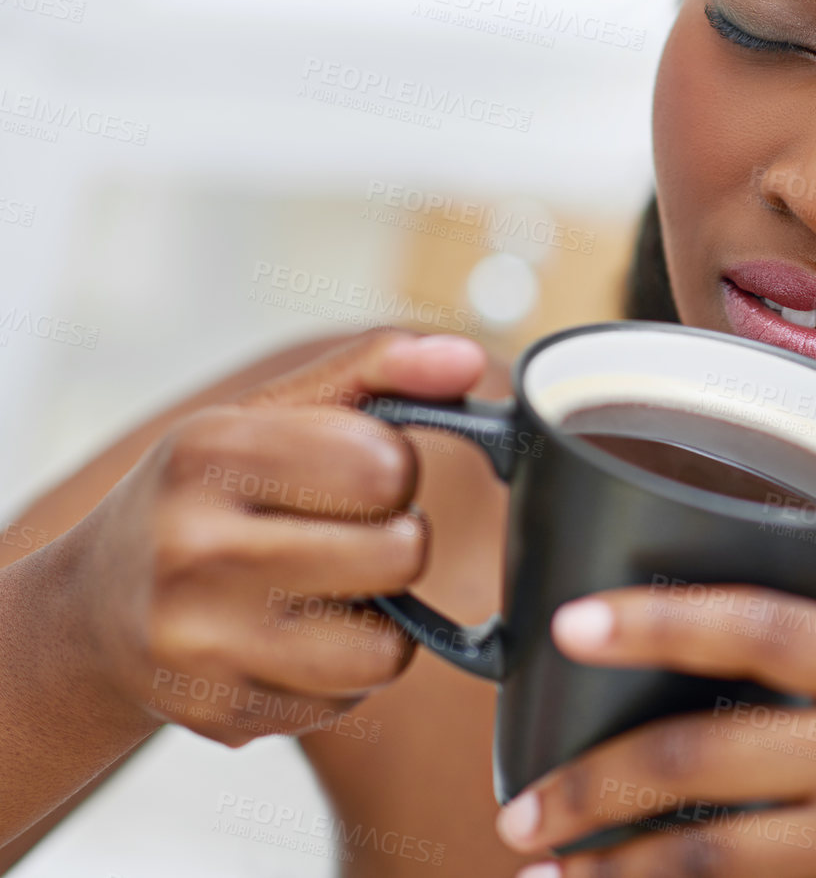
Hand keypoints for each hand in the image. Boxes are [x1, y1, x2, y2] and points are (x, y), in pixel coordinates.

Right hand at [67, 329, 486, 747]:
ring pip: (388, 646)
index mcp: (209, 453)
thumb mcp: (268, 414)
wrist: (89, 612)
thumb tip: (466, 359)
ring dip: (378, 616)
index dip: (393, 468)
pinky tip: (289, 638)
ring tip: (323, 589)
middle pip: (401, 552)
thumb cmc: (198, 499)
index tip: (356, 473)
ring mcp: (205, 644)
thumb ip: (376, 371)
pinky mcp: (224, 716)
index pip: (386, 464)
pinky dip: (342, 668)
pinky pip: (352, 696)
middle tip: (338, 533)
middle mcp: (196, 550)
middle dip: (391, 539)